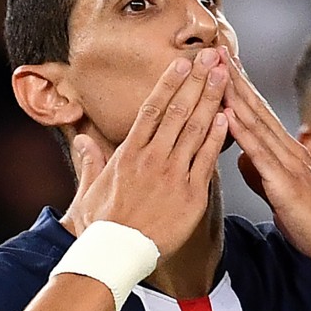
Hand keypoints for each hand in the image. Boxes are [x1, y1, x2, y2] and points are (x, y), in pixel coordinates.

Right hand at [62, 49, 229, 257]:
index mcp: (128, 153)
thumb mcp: (89, 189)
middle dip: (196, 81)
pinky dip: (217, 138)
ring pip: (195, 130)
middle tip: (211, 56)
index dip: (169, 83)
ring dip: (211, 100)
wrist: (115, 254)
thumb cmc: (101, 225)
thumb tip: (82, 139)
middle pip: (178, 111)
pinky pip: (206, 161)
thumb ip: (90, 160)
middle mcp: (152, 158)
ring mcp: (172, 175)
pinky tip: (228, 117)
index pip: (152, 109)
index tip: (182, 63)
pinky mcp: (190, 195)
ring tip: (223, 76)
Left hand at [220, 48, 310, 274]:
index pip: (257, 113)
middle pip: (255, 107)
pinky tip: (227, 113)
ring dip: (234, 94)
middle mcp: (288, 150)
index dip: (238, 87)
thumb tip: (241, 157)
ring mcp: (288, 164)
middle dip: (233, 78)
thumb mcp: (280, 192)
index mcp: (286, 152)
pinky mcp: (286, 183)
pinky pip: (259, 154)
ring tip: (217, 68)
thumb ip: (261, 173)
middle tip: (214, 49)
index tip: (220, 63)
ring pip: (256, 122)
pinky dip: (242, 131)